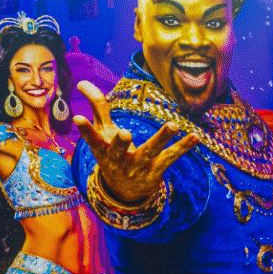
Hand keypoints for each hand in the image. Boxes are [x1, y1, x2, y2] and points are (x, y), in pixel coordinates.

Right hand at [73, 81, 198, 203]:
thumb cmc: (112, 153)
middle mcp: (118, 160)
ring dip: (161, 139)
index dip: (85, 129)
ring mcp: (137, 166)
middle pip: (118, 150)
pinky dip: (183, 147)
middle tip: (125, 133)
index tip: (77, 118)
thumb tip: (82, 82)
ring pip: (149, 152)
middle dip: (121, 143)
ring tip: (173, 126)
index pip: (92, 139)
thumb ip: (97, 107)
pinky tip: (195, 137)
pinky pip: (170, 158)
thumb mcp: (103, 132)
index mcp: (102, 150)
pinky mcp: (155, 170)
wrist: (124, 191)